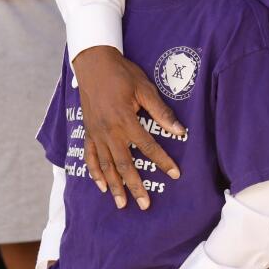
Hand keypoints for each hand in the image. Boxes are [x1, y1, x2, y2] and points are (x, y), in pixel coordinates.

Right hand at [71, 45, 184, 210]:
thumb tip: (179, 130)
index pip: (148, 147)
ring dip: (114, 186)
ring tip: (122, 204)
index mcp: (125, 120)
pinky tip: (101, 186)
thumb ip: (161, 112)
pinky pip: (90, 157)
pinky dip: (95, 173)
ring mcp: (96, 134)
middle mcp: (109, 131)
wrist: (93, 63)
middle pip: (124, 165)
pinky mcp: (88, 132)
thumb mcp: (145, 88)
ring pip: (106, 166)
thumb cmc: (122, 73)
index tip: (175, 175)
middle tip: (145, 204)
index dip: (163, 162)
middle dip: (135, 186)